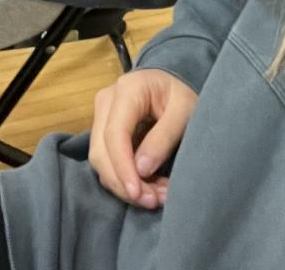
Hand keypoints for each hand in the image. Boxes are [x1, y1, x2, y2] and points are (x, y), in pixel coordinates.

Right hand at [89, 69, 197, 209]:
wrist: (174, 83)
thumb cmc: (182, 92)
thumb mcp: (184, 110)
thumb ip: (164, 137)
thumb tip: (141, 170)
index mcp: (127, 90)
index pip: (115, 134)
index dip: (123, 168)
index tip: (138, 194)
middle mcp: (106, 101)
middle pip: (101, 151)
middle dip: (123, 182)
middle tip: (151, 201)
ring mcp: (101, 115)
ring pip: (101, 160)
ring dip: (123, 185)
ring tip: (154, 197)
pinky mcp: (103, 130)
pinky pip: (107, 160)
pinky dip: (124, 179)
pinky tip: (147, 189)